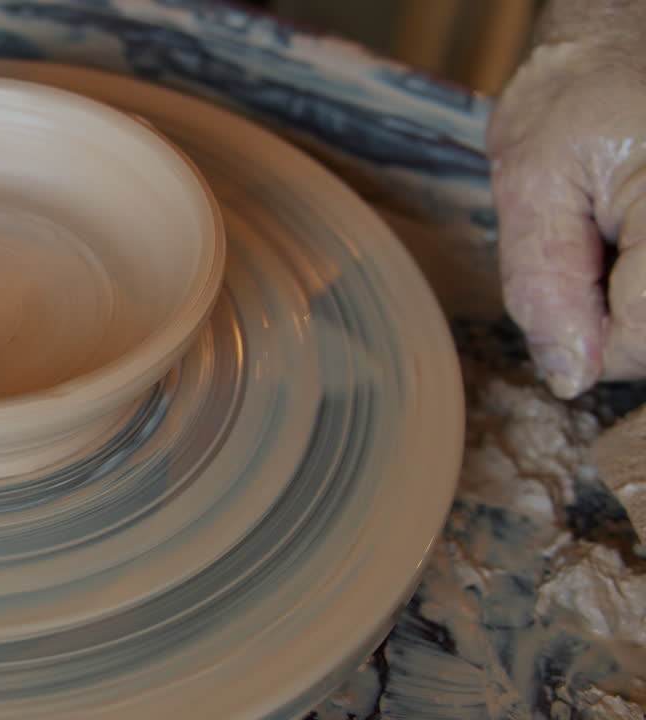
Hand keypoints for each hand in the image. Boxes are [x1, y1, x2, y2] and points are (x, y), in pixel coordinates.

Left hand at [488, 3, 645, 398]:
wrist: (626, 45)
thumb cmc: (576, 101)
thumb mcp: (532, 183)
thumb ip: (544, 284)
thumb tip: (568, 375)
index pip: (641, 339)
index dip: (588, 341)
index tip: (564, 284)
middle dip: (616, 323)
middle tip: (591, 248)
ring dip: (634, 306)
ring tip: (615, 239)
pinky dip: (643, 290)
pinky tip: (633, 245)